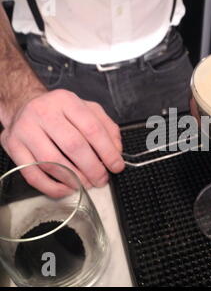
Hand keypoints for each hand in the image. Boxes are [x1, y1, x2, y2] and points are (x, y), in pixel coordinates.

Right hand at [1, 89, 124, 196]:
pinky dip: (53, 187)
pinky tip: (67, 189)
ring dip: (74, 179)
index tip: (117, 166)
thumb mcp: (88, 110)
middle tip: (102, 179)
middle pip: (73, 146)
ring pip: (52, 162)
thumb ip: (107, 127)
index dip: (108, 152)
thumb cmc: (61, 112)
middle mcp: (44, 112)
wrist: (24, 104)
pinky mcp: (13, 146)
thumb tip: (117, 151)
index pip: (92, 129)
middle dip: (92, 168)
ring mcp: (25, 129)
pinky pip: (33, 174)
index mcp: (67, 101)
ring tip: (87, 184)